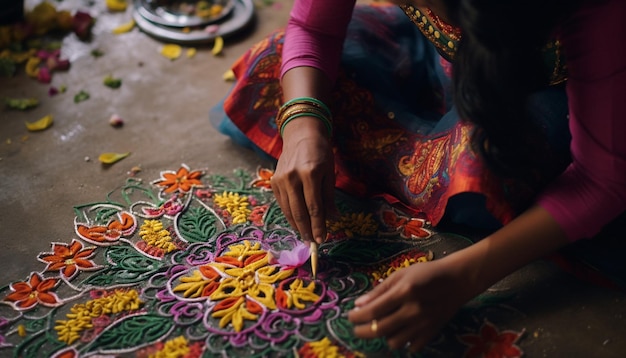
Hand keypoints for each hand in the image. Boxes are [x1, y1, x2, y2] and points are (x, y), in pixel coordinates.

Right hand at [271, 116, 336, 243]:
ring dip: (298, 226)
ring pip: (289, 210)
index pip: (314, 207)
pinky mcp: (274, 181)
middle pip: (299, 211)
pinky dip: (290, 215)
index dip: (318, 225)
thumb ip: (329, 197)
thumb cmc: (320, 153)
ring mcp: (280, 179)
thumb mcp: (329, 173)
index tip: (322, 239)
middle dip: (307, 230)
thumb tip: (333, 219)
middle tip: (314, 243)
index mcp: (310, 173)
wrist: (301, 135)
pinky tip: (297, 223)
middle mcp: (292, 177)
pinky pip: (282, 204)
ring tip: (306, 236)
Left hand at [347, 257, 472, 352]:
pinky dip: (403, 342)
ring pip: (394, 342)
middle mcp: (412, 311)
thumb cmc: (426, 273)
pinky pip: (411, 347)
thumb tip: (359, 305)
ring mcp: (423, 324)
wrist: (458, 280)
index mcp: (403, 293)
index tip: (350, 317)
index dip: (357, 317)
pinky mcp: (432, 332)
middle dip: (363, 331)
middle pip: (380, 330)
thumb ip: (380, 290)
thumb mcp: (401, 275)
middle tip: (357, 329)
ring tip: (383, 327)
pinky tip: (401, 332)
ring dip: (384, 336)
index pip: (372, 311)